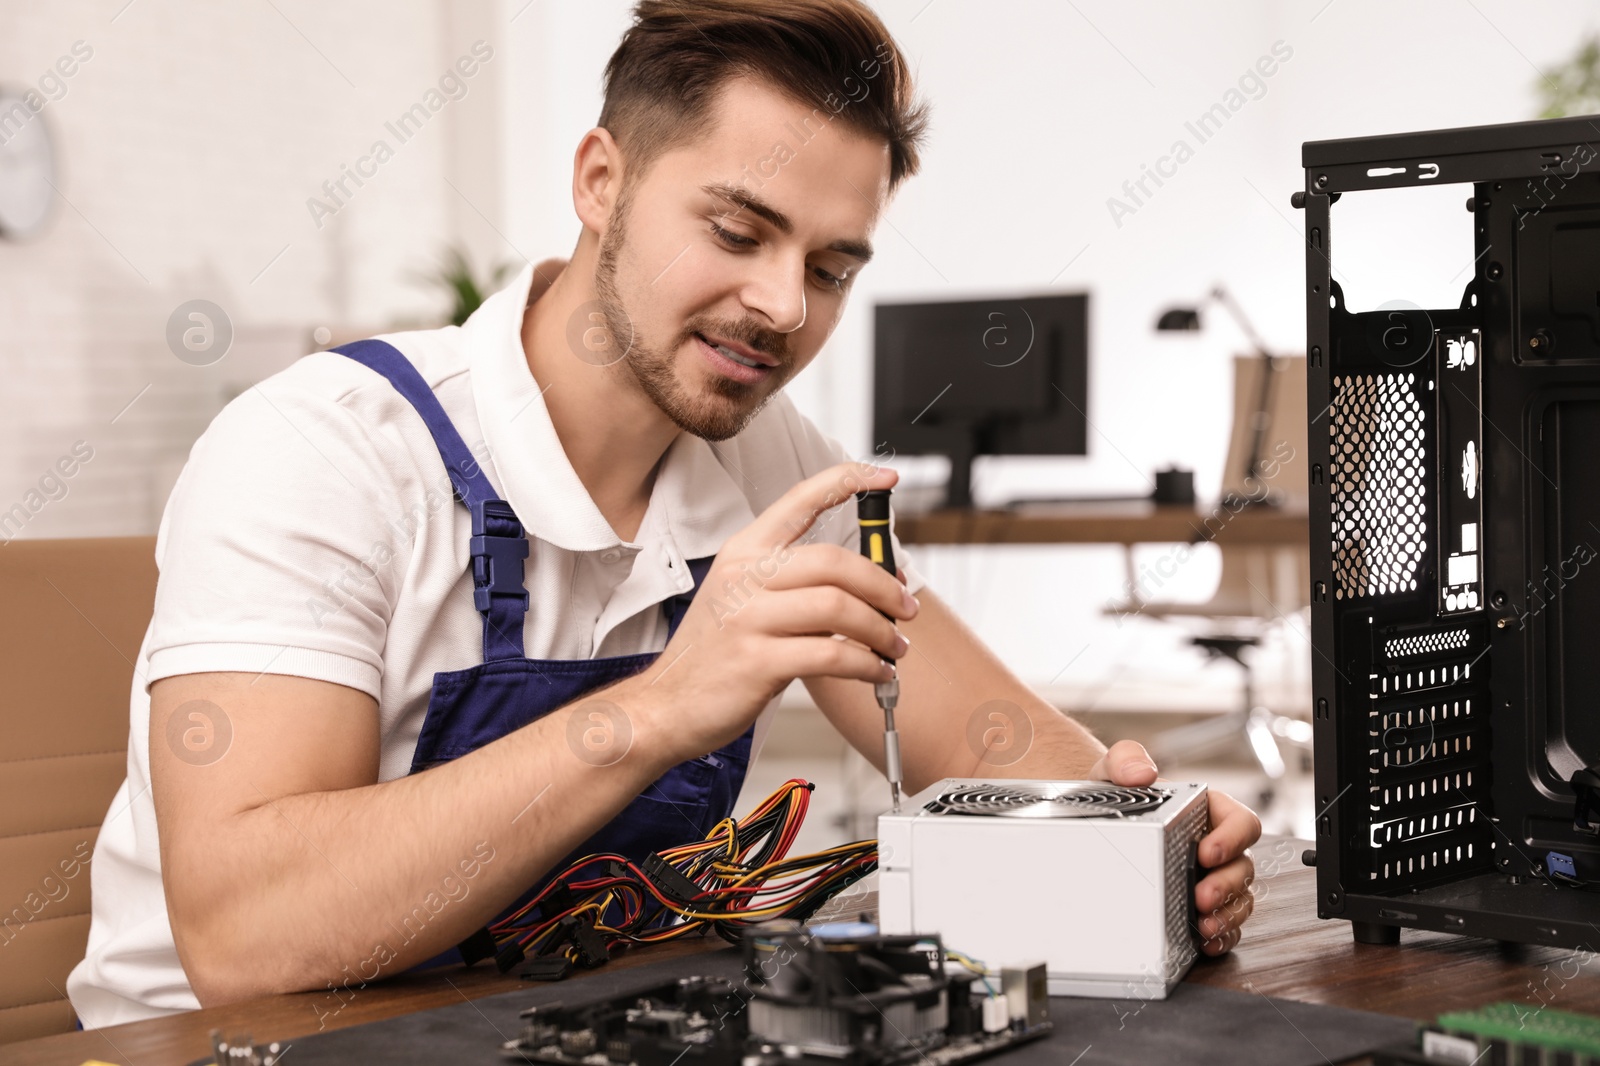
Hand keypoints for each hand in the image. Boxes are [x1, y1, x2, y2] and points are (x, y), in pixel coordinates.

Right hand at [625, 462, 917, 765]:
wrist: (668, 703)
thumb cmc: (715, 652)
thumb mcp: (744, 598)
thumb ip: (795, 583)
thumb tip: (865, 583)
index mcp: (744, 551)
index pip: (800, 500)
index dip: (846, 482)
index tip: (885, 478)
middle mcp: (744, 577)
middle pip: (834, 561)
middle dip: (883, 585)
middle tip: (905, 607)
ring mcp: (748, 618)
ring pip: (839, 607)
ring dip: (881, 630)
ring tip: (895, 645)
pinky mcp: (758, 662)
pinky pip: (831, 655)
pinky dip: (866, 665)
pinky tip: (876, 672)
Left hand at [1087, 740, 1262, 956]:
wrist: (1099, 826)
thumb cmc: (1117, 797)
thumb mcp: (1115, 771)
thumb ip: (1126, 759)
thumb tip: (1143, 771)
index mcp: (1209, 810)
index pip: (1242, 822)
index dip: (1232, 839)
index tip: (1207, 853)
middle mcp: (1218, 844)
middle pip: (1244, 866)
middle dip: (1227, 885)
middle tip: (1202, 897)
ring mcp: (1213, 876)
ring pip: (1240, 898)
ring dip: (1227, 914)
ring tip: (1204, 925)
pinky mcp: (1203, 904)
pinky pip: (1226, 922)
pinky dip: (1221, 934)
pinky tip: (1205, 941)